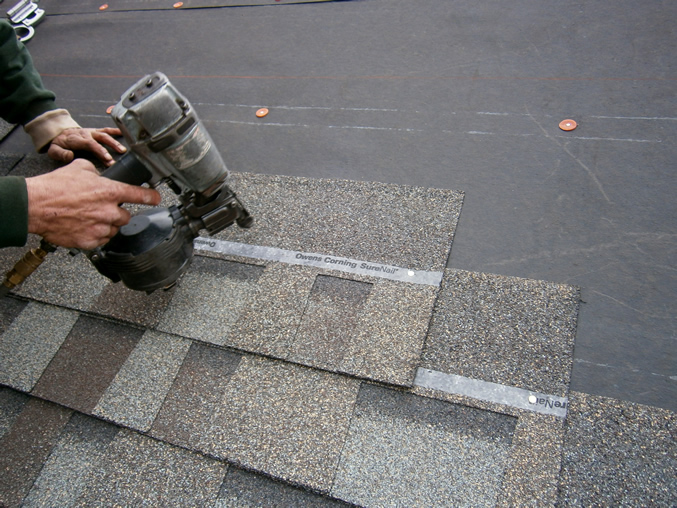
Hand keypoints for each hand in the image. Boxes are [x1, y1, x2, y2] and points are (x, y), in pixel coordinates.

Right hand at [26, 159, 161, 249]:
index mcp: (109, 191)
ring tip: (88, 217)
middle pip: (125, 216)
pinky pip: (101, 240)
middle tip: (100, 208)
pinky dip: (95, 235)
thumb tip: (99, 175)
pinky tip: (82, 227)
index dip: (151, 197)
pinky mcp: (90, 241)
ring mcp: (100, 228)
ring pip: (113, 229)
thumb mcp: (79, 168)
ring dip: (106, 225)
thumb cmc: (54, 187)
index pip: (140, 195)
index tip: (156, 198)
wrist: (35, 205)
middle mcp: (109, 211)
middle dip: (116, 213)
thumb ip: (96, 172)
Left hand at [47, 127, 127, 166]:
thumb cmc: (58, 144)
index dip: (100, 150)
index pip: (90, 144)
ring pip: (105, 135)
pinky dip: (115, 131)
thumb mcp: (53, 150)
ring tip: (124, 150)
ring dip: (115, 142)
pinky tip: (124, 134)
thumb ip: (60, 154)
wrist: (59, 133)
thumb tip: (70, 156)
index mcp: (77, 139)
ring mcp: (91, 132)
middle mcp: (86, 134)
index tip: (108, 158)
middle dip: (111, 146)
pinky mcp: (95, 131)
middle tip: (120, 155)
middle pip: (100, 138)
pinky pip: (106, 129)